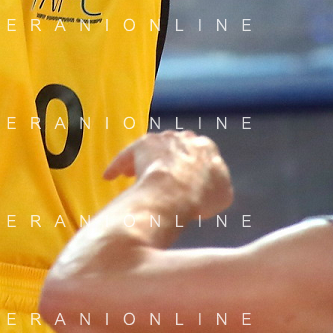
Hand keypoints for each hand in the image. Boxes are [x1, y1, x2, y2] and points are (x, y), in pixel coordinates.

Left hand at [105, 130, 232, 219]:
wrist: (178, 190)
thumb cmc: (203, 195)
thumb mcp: (223, 194)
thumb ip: (219, 187)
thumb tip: (215, 189)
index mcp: (206, 147)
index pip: (199, 153)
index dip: (191, 168)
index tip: (186, 179)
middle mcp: (184, 137)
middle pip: (175, 147)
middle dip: (168, 160)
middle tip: (162, 177)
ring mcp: (162, 140)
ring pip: (151, 149)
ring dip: (144, 162)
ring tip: (134, 176)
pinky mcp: (141, 145)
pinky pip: (127, 156)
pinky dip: (118, 165)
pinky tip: (109, 176)